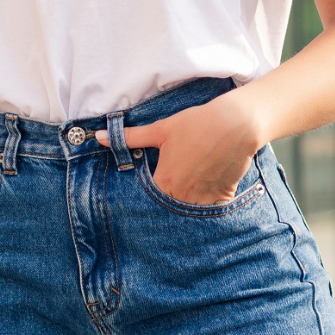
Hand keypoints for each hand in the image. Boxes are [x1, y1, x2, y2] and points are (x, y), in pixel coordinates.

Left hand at [98, 94, 263, 205]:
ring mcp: (204, 199)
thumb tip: (99, 136)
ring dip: (187, 204)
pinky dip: (207, 205)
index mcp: (165, 182)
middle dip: (168, 202)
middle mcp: (183, 195)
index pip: (149, 200)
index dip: (149, 196)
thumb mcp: (161, 129)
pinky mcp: (222, 197)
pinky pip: (211, 210)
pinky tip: (206, 189)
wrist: (235, 123)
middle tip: (173, 188)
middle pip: (170, 208)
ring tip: (189, 189)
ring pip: (190, 211)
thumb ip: (130, 137)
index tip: (150, 193)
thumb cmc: (196, 124)